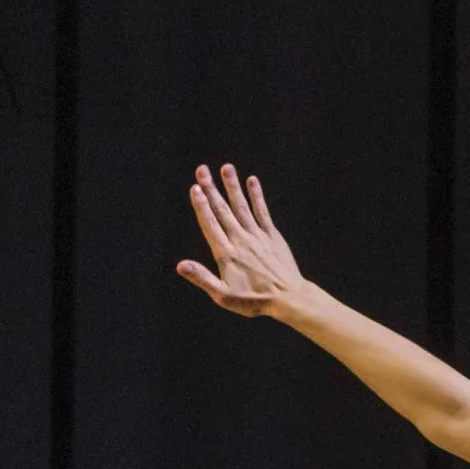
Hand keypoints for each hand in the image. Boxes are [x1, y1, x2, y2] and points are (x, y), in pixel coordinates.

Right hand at [176, 163, 309, 317]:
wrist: (289, 298)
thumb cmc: (254, 300)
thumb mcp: (224, 296)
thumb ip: (202, 278)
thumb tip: (180, 265)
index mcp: (226, 254)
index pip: (210, 224)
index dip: (202, 206)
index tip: (195, 188)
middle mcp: (240, 240)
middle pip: (222, 211)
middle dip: (211, 189)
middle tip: (202, 170)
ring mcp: (257, 236)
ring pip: (241, 207)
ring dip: (233, 187)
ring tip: (226, 168)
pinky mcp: (272, 236)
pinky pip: (262, 212)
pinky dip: (257, 196)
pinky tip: (252, 181)